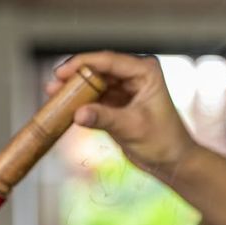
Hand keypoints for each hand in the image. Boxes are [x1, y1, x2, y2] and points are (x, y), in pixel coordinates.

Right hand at [48, 51, 196, 171]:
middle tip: (53, 87)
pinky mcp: (117, 106)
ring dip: (75, 92)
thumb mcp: (133, 128)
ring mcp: (124, 90)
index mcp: (145, 72)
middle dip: (75, 79)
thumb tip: (77, 113)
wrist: (172, 162)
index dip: (82, 64)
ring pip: (93, 85)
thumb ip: (105, 118)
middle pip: (97, 70)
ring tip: (53, 97)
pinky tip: (64, 109)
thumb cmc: (163, 142)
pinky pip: (94, 101)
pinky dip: (80, 105)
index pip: (108, 61)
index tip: (61, 73)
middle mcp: (134, 76)